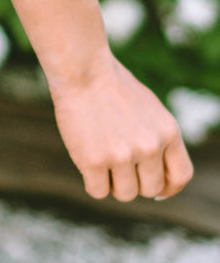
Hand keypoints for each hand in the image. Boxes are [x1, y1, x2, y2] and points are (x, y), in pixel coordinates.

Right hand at [48, 54, 194, 201]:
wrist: (82, 69)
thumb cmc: (112, 86)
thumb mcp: (149, 109)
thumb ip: (159, 139)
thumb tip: (160, 177)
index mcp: (168, 132)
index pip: (180, 176)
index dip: (168, 188)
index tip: (156, 190)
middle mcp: (150, 147)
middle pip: (149, 189)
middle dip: (134, 181)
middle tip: (117, 162)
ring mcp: (122, 155)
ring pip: (124, 194)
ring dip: (112, 182)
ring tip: (100, 155)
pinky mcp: (94, 160)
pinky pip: (98, 191)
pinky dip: (92, 181)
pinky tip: (86, 159)